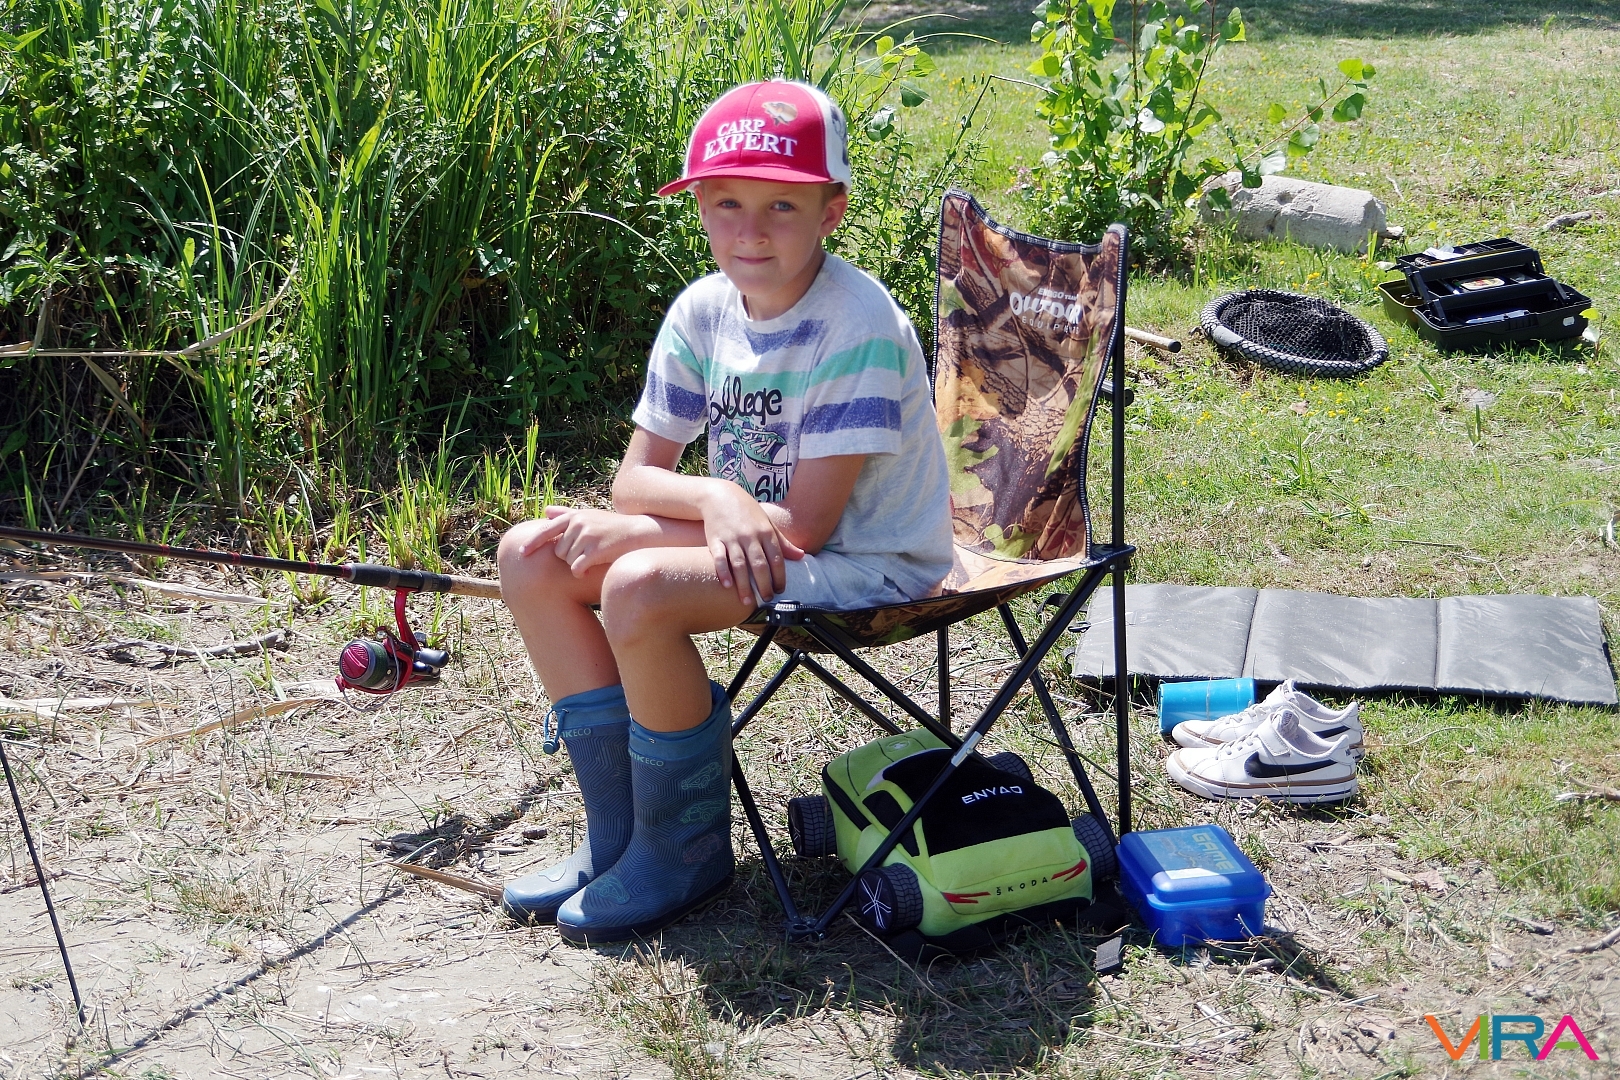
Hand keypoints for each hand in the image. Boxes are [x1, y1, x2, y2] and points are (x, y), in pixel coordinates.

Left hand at [516, 506, 652, 576]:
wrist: (641, 534)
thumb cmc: (614, 527)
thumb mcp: (591, 517)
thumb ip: (567, 514)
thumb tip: (546, 511)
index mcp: (574, 516)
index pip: (547, 530)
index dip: (533, 542)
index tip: (522, 553)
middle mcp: (578, 524)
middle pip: (558, 551)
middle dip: (570, 557)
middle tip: (588, 553)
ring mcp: (586, 536)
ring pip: (568, 561)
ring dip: (579, 564)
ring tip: (595, 557)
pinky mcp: (595, 550)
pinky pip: (576, 569)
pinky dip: (582, 573)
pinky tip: (592, 569)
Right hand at [700, 482, 804, 606]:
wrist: (720, 496)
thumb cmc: (747, 513)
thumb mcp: (768, 524)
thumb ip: (783, 542)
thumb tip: (802, 556)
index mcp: (766, 533)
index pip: (777, 559)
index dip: (780, 577)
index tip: (780, 590)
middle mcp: (750, 536)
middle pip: (759, 565)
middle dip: (764, 585)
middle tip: (767, 599)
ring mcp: (732, 538)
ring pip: (739, 565)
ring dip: (744, 585)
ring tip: (747, 601)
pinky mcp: (715, 539)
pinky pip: (719, 558)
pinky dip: (723, 572)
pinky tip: (727, 586)